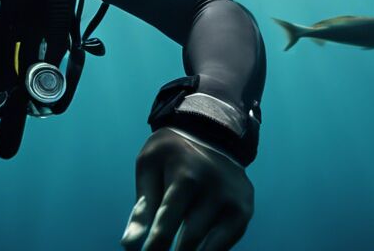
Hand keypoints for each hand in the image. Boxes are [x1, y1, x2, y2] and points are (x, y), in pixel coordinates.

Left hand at [122, 127, 253, 250]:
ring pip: (210, 245)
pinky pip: (226, 243)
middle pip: (190, 237)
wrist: (211, 134)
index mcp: (185, 176)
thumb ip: (142, 206)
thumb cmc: (170, 155)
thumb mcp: (149, 167)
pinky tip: (192, 249)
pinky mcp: (244, 211)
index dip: (154, 245)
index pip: (167, 221)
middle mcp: (214, 190)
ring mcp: (233, 202)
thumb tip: (130, 244)